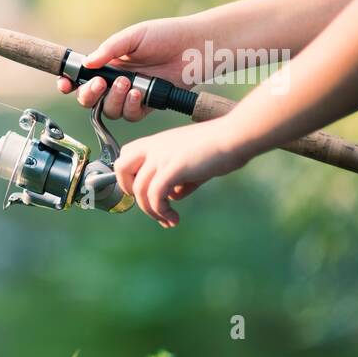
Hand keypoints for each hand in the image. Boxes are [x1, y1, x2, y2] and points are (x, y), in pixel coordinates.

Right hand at [56, 17, 198, 120]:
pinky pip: (130, 115)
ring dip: (113, 99)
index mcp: (107, 64)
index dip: (69, 84)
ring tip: (127, 82)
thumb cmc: (164, 36)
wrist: (194, 46)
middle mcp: (115, 82)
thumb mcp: (132, 37)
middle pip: (89, 100)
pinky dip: (131, 105)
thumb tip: (87, 63)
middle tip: (99, 84)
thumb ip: (108, 50)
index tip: (65, 84)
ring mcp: (129, 95)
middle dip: (88, 95)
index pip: (80, 78)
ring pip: (108, 110)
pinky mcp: (146, 105)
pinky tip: (140, 92)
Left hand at [114, 120, 250, 226]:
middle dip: (130, 191)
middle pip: (121, 168)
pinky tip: (174, 218)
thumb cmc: (220, 147)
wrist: (237, 136)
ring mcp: (161, 156)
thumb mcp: (193, 163)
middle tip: (149, 204)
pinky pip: (155, 195)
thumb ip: (180, 179)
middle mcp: (154, 147)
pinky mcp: (173, 168)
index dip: (128, 176)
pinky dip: (161, 211)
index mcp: (157, 142)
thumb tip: (174, 196)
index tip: (144, 193)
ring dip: (152, 211)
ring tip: (168, 220)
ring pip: (139, 190)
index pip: (126, 156)